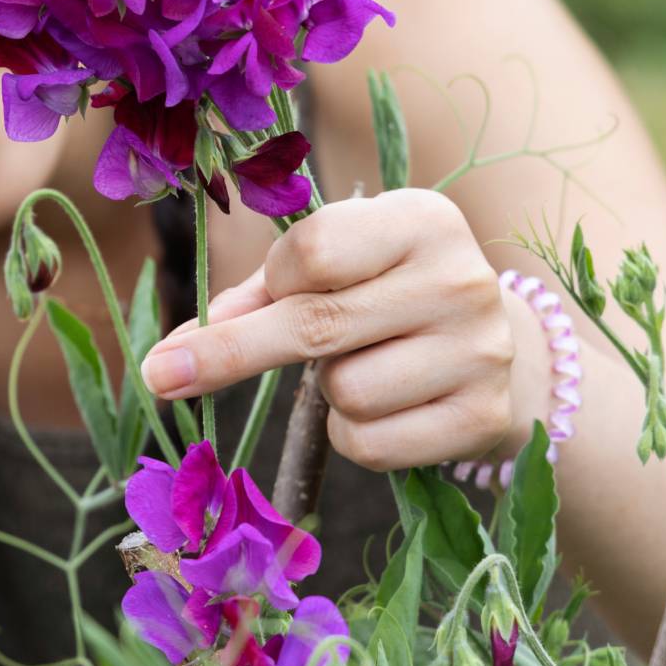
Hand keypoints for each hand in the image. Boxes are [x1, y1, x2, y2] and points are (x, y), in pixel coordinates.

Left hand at [140, 189, 531, 470]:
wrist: (505, 353)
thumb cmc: (390, 297)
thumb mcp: (341, 269)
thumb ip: (262, 295)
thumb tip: (177, 352)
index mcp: (421, 220)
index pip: (311, 252)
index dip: (269, 284)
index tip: (258, 299)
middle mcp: (461, 278)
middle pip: (313, 324)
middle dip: (228, 354)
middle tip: (159, 376)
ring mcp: (481, 350)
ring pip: (344, 393)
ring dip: (328, 395)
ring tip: (364, 369)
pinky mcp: (483, 417)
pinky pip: (371, 444)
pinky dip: (355, 437)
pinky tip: (387, 408)